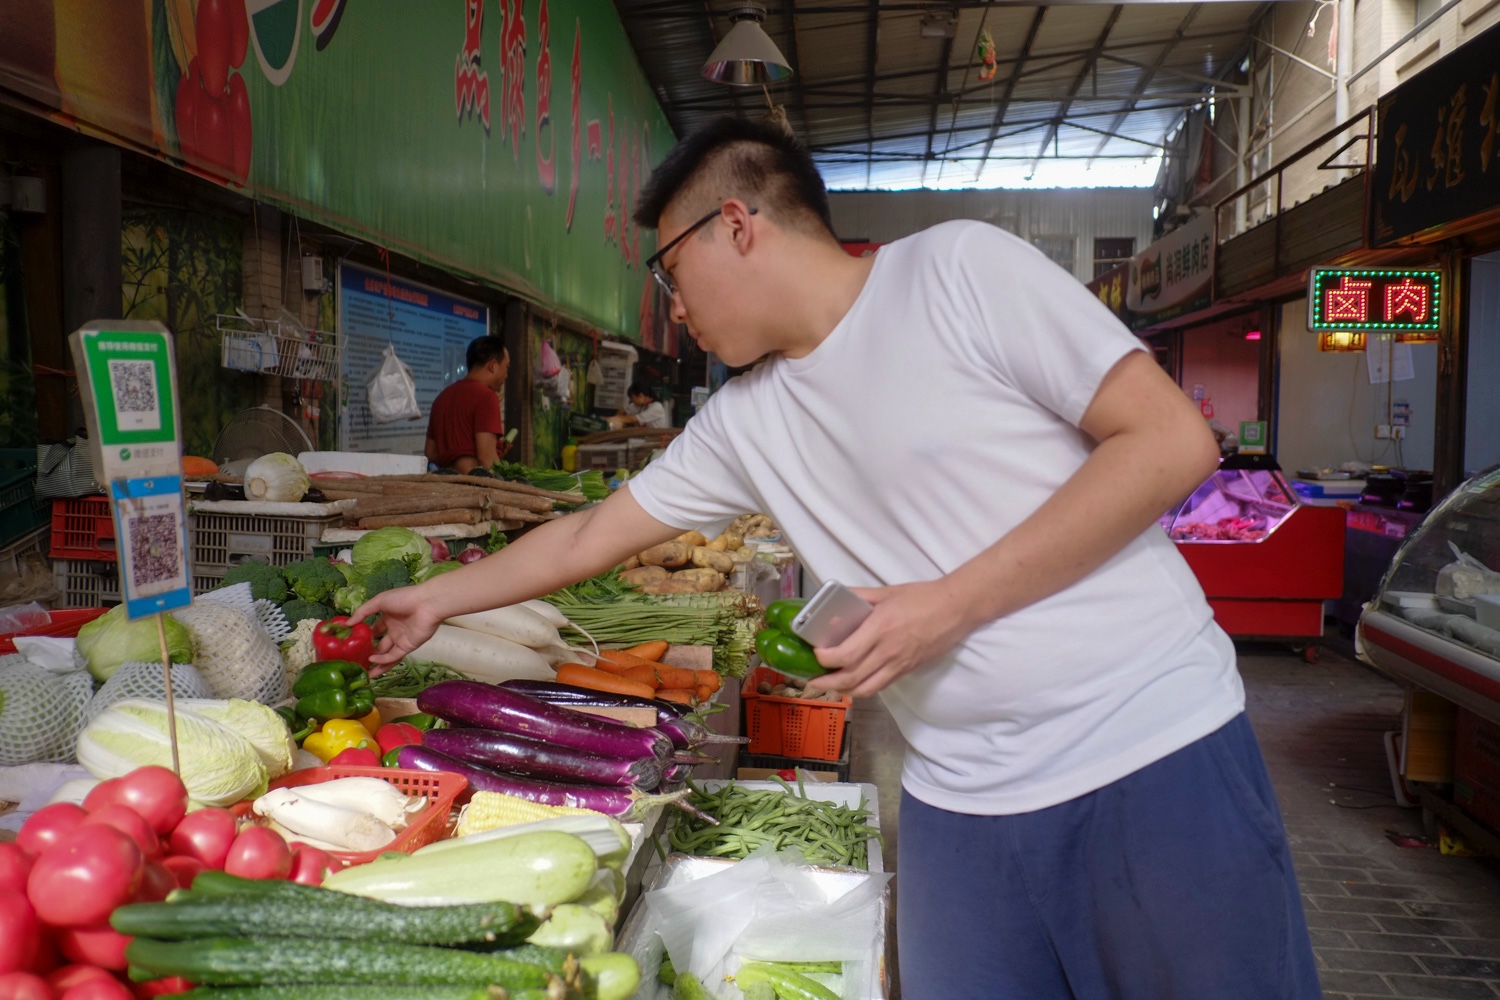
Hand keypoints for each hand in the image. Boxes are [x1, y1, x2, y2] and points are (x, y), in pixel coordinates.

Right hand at [354, 584, 445, 665]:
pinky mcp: (408, 647)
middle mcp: (394, 630)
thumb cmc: (403, 598)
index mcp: (387, 617)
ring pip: (386, 655)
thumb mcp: (379, 601)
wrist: (427, 603)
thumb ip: (363, 612)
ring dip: (376, 664)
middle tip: (356, 663)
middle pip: (379, 645)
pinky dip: (383, 660)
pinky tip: (372, 660)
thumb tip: (347, 624)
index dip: (363, 637)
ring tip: (363, 673)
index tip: (350, 645)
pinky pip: (394, 656)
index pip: (373, 630)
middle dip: (368, 654)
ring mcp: (401, 639)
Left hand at [803, 580, 973, 698]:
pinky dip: (863, 689)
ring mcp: (899, 664)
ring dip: (843, 691)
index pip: (845, 654)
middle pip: (850, 678)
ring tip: (829, 685)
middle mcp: (888, 651)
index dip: (825, 659)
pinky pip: (880, 686)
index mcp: (880, 628)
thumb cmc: (922, 597)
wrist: (955, 609)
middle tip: (812, 679)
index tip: (816, 652)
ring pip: (865, 689)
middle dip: (826, 682)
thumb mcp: (886, 592)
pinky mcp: (907, 670)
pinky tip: (853, 683)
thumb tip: (835, 598)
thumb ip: (858, 596)